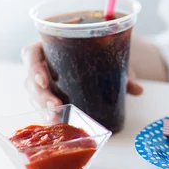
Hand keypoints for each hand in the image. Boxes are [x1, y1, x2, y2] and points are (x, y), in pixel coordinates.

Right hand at [21, 42, 143, 109]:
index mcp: (50, 46)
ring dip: (42, 107)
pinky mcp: (48, 95)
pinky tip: (54, 122)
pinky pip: (41, 104)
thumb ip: (123, 73)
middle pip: (31, 79)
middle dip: (40, 94)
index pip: (31, 53)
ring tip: (55, 118)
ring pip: (34, 94)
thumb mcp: (112, 59)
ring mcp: (43, 81)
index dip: (33, 66)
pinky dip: (46, 114)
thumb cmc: (100, 54)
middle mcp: (43, 63)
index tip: (44, 80)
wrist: (103, 60)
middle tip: (55, 105)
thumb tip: (138, 90)